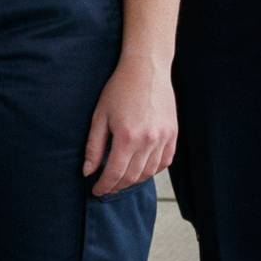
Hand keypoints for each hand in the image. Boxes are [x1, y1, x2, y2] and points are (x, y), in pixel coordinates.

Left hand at [83, 54, 176, 196]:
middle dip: (117, 186)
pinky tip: (142, 169)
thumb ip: (94, 146)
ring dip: (134, 180)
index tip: (96, 190)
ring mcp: (163, 138)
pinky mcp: (173, 134)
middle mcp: (148, 141)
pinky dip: (153, 170)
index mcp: (127, 137)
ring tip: (122, 180)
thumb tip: (88, 170)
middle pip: (132, 176)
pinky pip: (165, 161)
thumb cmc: (120, 89)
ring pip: (149, 172)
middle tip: (107, 187)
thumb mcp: (100, 116)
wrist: (147, 69)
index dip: (104, 186)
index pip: (115, 173)